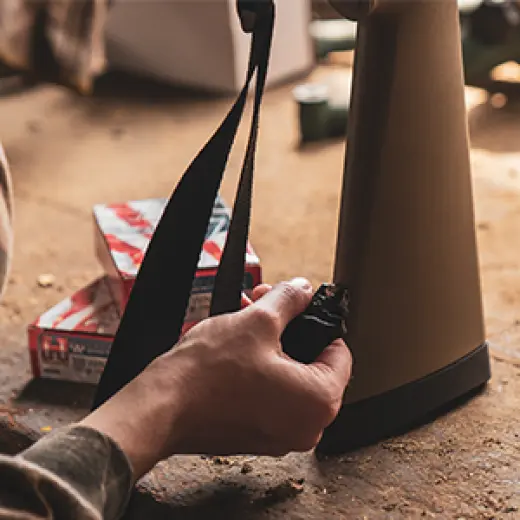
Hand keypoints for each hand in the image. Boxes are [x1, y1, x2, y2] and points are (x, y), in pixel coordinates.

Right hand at [81, 278, 351, 479]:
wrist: (162, 408)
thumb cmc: (208, 372)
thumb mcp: (257, 321)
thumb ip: (289, 301)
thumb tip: (303, 290)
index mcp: (319, 401)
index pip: (339, 352)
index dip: (317, 322)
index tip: (297, 309)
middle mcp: (307, 427)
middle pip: (312, 364)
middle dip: (288, 329)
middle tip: (265, 305)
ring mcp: (281, 435)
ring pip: (288, 378)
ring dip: (271, 345)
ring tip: (245, 317)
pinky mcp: (257, 435)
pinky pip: (271, 396)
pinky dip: (260, 370)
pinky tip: (237, 345)